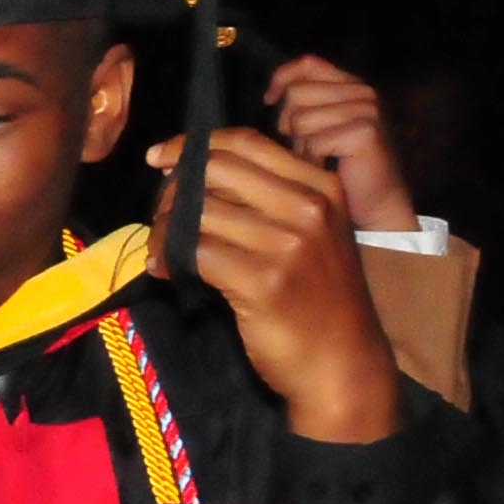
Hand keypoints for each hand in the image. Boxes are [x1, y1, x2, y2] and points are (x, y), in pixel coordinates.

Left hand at [146, 126, 398, 441]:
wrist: (343, 360)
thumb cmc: (318, 296)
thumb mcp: (310, 233)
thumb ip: (269, 199)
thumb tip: (196, 175)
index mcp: (323, 186)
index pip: (246, 143)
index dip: (195, 146)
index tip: (162, 157)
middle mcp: (309, 208)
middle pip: (216, 170)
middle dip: (174, 188)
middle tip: (161, 212)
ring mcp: (287, 244)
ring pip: (199, 211)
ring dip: (165, 228)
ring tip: (161, 248)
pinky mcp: (262, 281)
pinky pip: (194, 252)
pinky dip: (168, 258)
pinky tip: (165, 270)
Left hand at [263, 54, 419, 234]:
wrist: (374, 202)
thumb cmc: (339, 167)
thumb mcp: (316, 128)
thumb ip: (302, 105)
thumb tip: (269, 95)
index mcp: (350, 85)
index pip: (308, 63)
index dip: (282, 79)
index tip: (269, 100)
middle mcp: (363, 92)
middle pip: (296, 93)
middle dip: (290, 124)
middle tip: (309, 147)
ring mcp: (367, 110)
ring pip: (301, 119)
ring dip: (301, 146)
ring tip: (320, 159)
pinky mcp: (366, 131)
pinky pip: (314, 142)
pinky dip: (313, 161)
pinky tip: (327, 168)